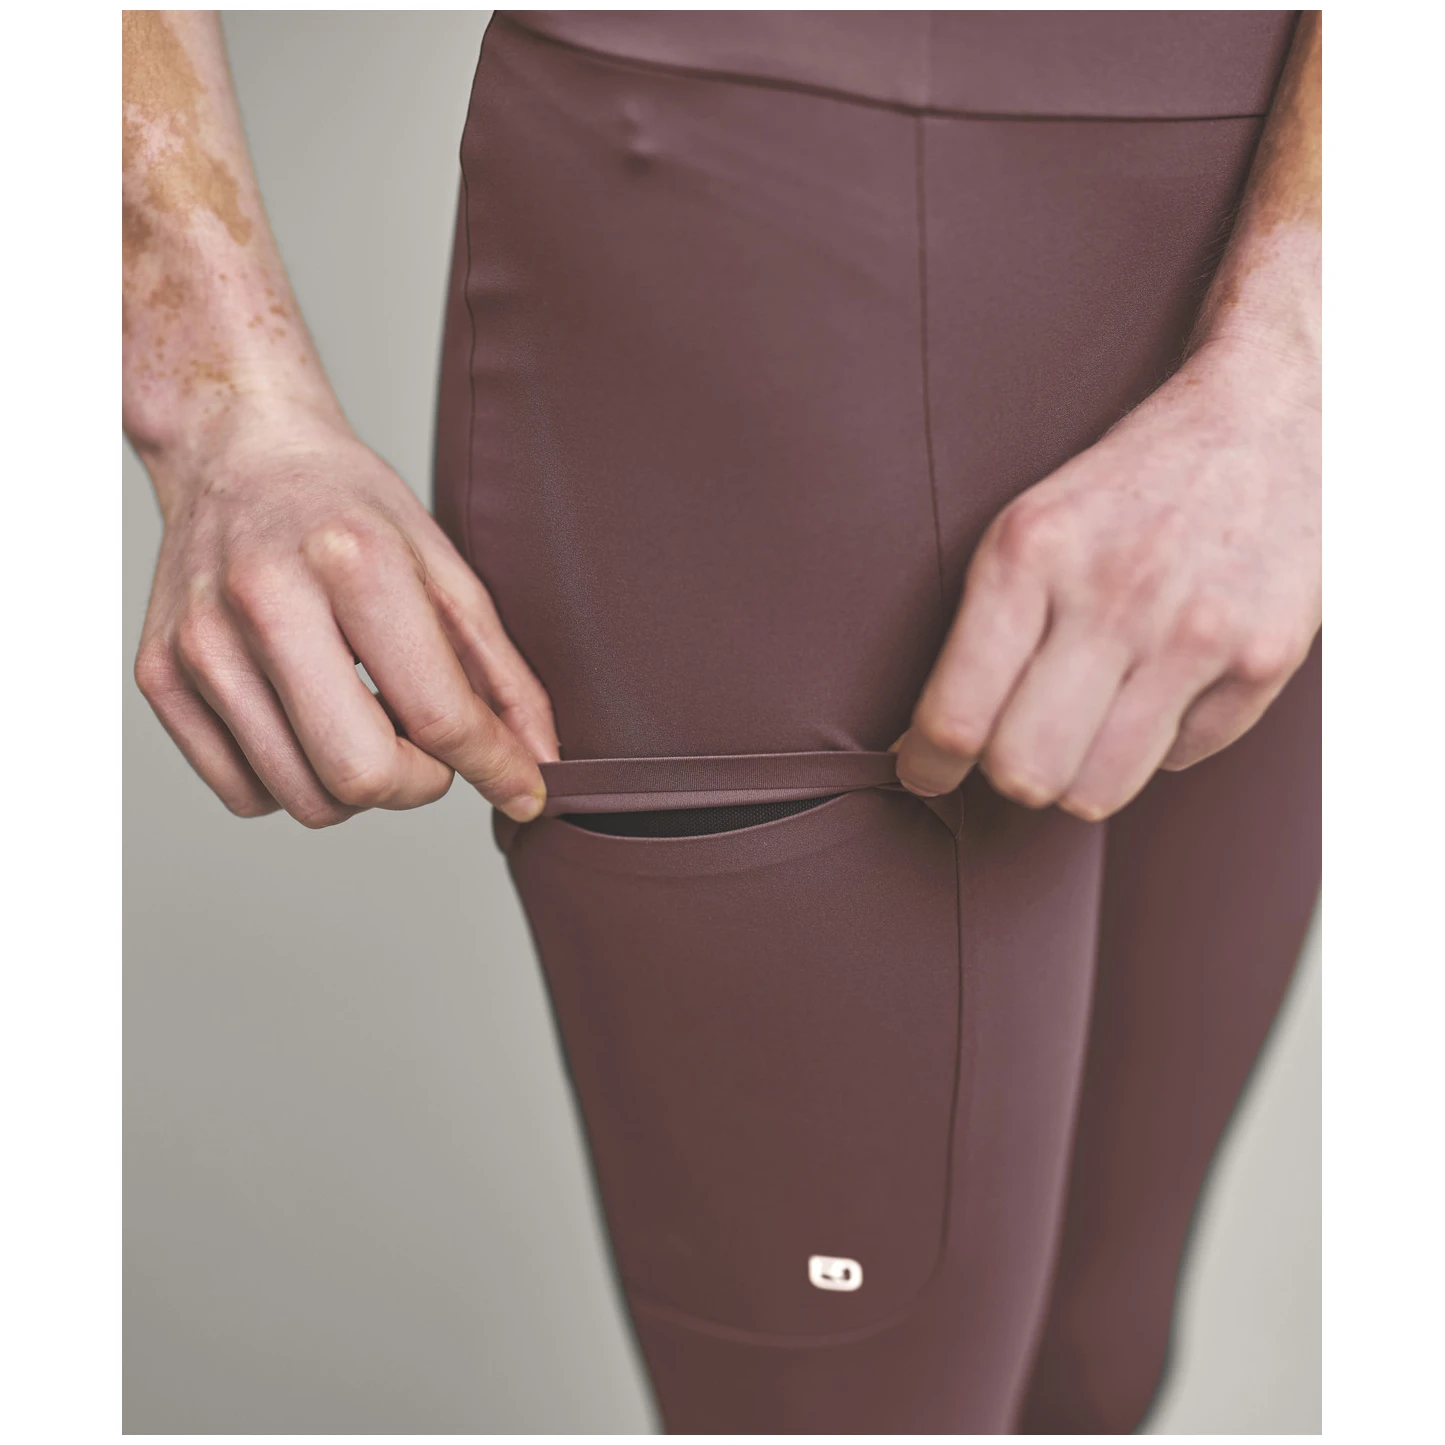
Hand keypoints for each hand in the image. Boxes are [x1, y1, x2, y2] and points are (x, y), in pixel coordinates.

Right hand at [134, 402, 558, 827]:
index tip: (524, 791)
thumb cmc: (345, 505)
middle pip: (362, 776)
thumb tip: (537, 767)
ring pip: (305, 800)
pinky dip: (293, 779)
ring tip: (366, 719)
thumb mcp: (445, 568)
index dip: (494, 767)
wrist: (234, 450)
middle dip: (420, 784)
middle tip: (428, 745)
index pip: (437, 714)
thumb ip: (500, 674)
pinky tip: (307, 719)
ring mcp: (201, 644)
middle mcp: (266, 602)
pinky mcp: (160, 677)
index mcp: (353, 561)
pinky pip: (245, 794)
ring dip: (358, 786)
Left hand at [893, 340, 1319, 820]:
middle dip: (1008, 776)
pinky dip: (1160, 741)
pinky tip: (1163, 684)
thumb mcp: (1030, 525)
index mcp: (1031, 554)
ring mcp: (1195, 629)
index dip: (927, 765)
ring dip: (1077, 778)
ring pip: (1096, 791)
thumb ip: (985, 628)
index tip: (924, 772)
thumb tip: (938, 747)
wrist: (1271, 413)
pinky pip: (1177, 762)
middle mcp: (1113, 593)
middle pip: (1023, 771)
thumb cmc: (1126, 488)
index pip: (955, 715)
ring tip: (1082, 730)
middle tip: (1014, 751)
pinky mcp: (1264, 658)